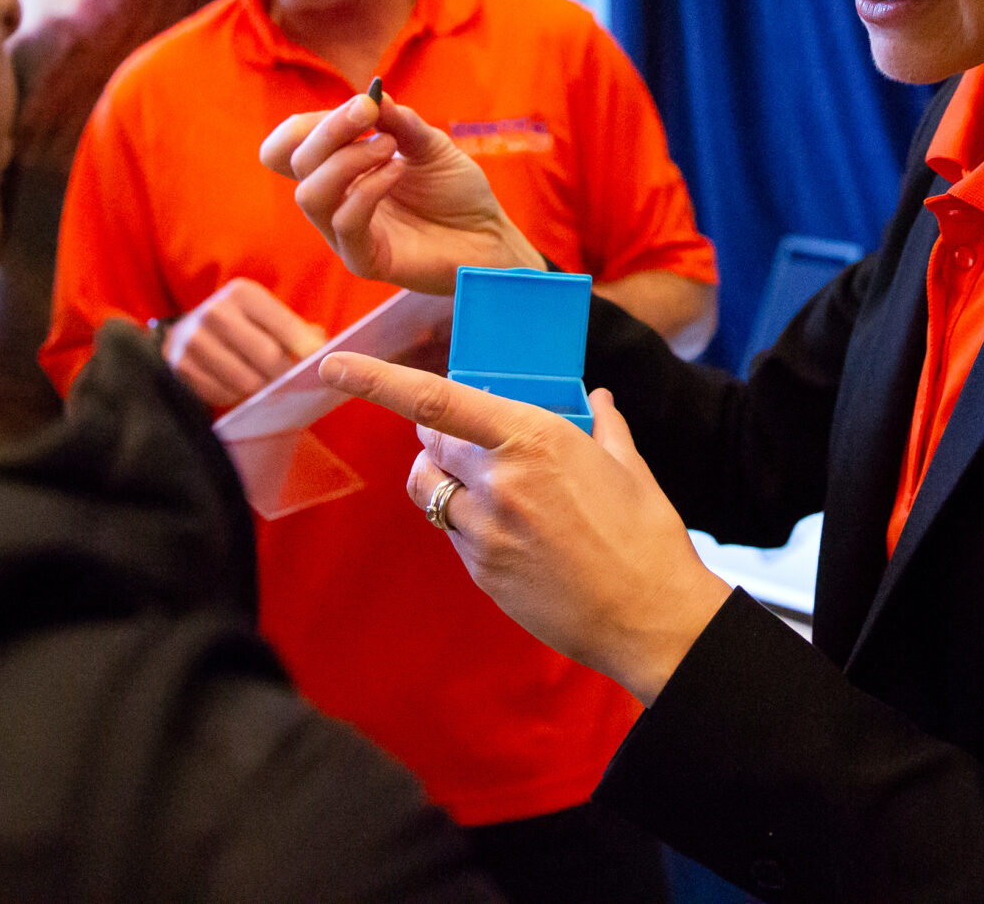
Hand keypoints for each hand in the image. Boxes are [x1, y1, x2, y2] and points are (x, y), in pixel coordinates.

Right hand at [162, 277, 326, 408]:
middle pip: (269, 357)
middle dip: (287, 376)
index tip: (322, 364)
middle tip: (295, 385)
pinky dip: (236, 397)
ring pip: (247, 381)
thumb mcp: (267, 317)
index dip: (308, 348)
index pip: (286, 325)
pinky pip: (223, 395)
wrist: (185, 334)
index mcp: (243, 293)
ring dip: (262, 391)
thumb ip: (299, 330)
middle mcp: (216, 312)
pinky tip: (238, 388)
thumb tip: (324, 349)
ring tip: (267, 387)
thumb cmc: (242, 327)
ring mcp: (195, 341)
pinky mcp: (182, 368)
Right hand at [260, 93, 542, 295]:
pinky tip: (397, 171)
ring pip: (310, 194)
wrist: (488, 235)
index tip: (362, 103)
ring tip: (389, 147)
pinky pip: (345, 222)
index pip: (290, 146)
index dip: (312, 121)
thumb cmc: (455, 191)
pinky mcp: (363, 259)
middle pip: (296, 162)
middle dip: (330, 129)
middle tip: (370, 110)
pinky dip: (368, 189)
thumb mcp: (429, 144)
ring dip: (347, 159)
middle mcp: (334, 200)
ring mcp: (344, 232)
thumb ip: (399, 121)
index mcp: (338, 171)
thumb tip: (373, 95)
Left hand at [320, 352, 732, 704]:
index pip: (435, 400)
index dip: (376, 380)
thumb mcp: (629, 468)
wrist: (650, 618)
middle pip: (429, 442)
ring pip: (431, 490)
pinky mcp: (480, 571)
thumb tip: (599, 396)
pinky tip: (514, 532)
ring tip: (484, 484)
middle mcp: (499, 479)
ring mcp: (484, 530)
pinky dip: (468, 521)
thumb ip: (604, 425)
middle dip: (437, 434)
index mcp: (535, 437)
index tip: (334, 365)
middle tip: (467, 437)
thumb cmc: (647, 537)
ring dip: (444, 478)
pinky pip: (453, 532)